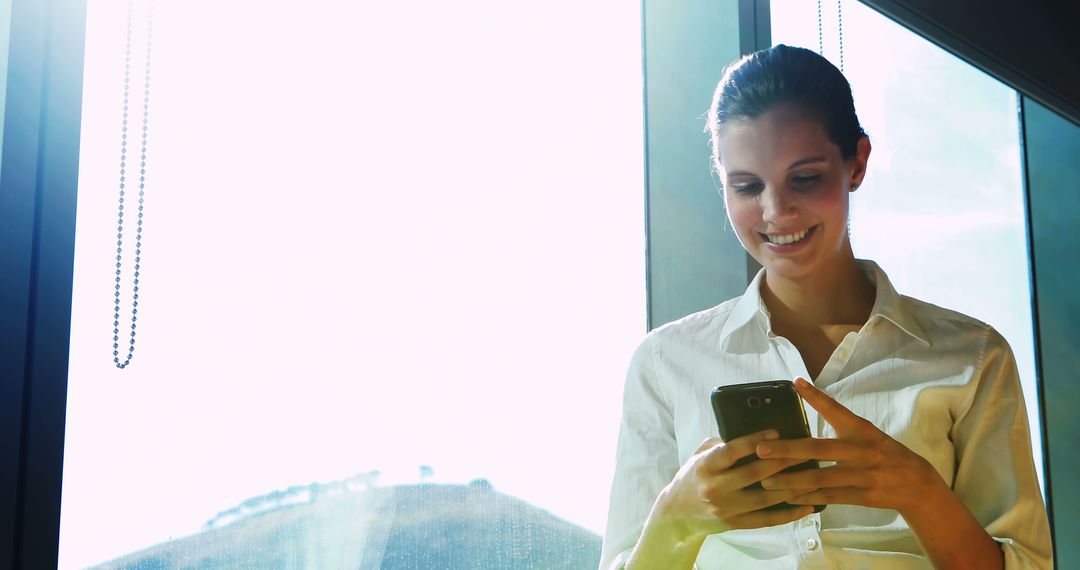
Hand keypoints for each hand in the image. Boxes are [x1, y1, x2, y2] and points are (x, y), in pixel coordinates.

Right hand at [651, 429, 817, 540]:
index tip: (775, 432)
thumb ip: (723, 443)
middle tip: (804, 451)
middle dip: (781, 461)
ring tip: (813, 477)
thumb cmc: (695, 476)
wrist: (678, 513)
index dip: (754, 441)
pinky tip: (807, 506)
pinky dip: (789, 514)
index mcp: (705, 466)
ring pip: (766, 498)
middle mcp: (715, 488)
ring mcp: (726, 508)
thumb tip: (754, 432)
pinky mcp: (736, 524)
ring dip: (792, 488)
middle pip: (754, 473)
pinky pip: (767, 520)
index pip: (732, 451)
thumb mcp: (701, 454)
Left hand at [754, 377, 943, 515]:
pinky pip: (829, 497)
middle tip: (761, 450)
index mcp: (861, 430)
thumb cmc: (883, 452)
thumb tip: (806, 406)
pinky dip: (806, 498)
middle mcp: (861, 450)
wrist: (916, 483)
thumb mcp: (866, 432)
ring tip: (765, 481)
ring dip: (790, 481)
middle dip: (787, 450)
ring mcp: (862, 475)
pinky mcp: (862, 496)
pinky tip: (788, 498)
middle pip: (818, 449)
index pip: (835, 409)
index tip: (795, 382)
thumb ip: (840, 422)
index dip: (815, 396)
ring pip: (820, 478)